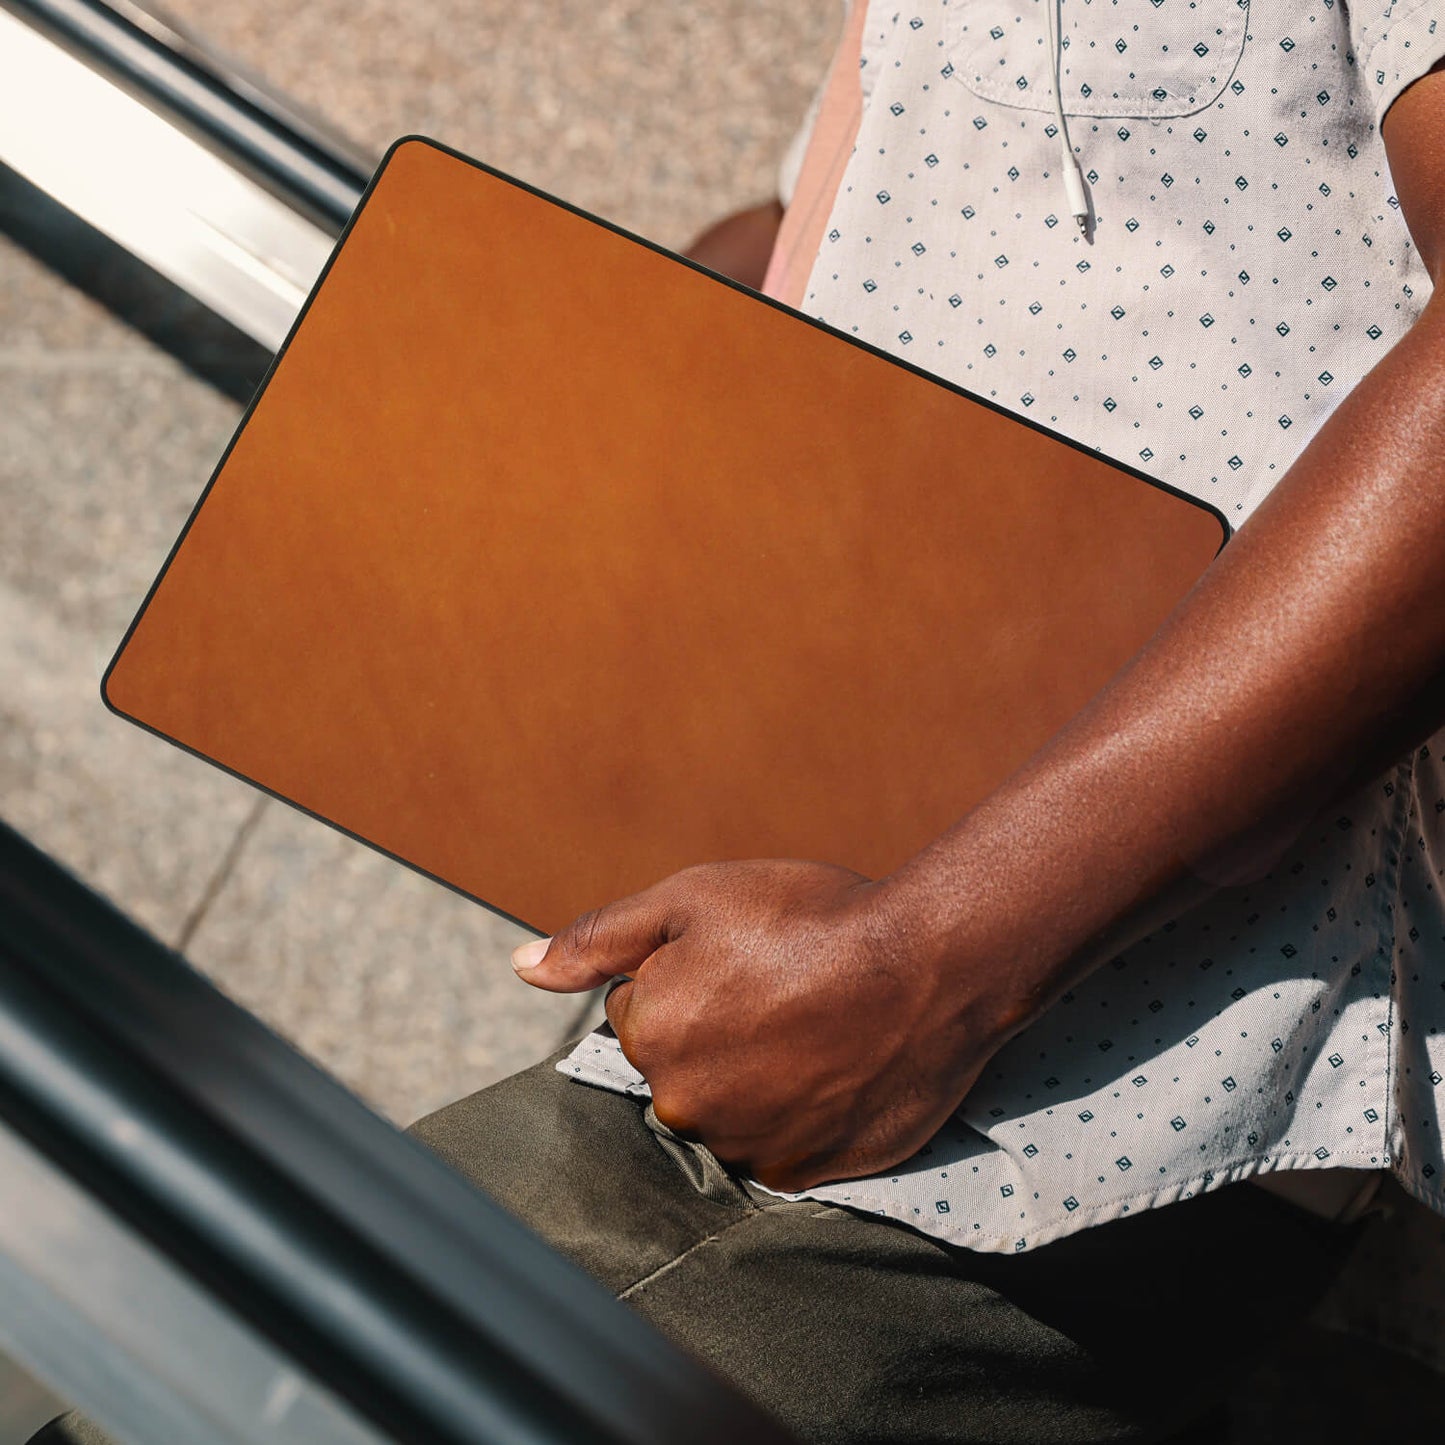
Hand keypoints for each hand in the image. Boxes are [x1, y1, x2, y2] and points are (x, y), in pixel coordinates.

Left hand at [511, 860, 1005, 1191]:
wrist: (929, 965)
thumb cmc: (809, 918)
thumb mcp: (694, 897)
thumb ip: (600, 938)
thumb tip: (521, 967)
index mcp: (650, 1034)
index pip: (641, 1011)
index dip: (689, 974)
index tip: (745, 957)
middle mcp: (685, 1104)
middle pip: (679, 1064)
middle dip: (715, 1029)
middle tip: (783, 989)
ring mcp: (746, 1145)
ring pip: (728, 1105)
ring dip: (757, 1074)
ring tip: (815, 1026)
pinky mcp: (802, 1172)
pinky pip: (777, 1143)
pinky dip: (796, 1112)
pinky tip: (832, 1068)